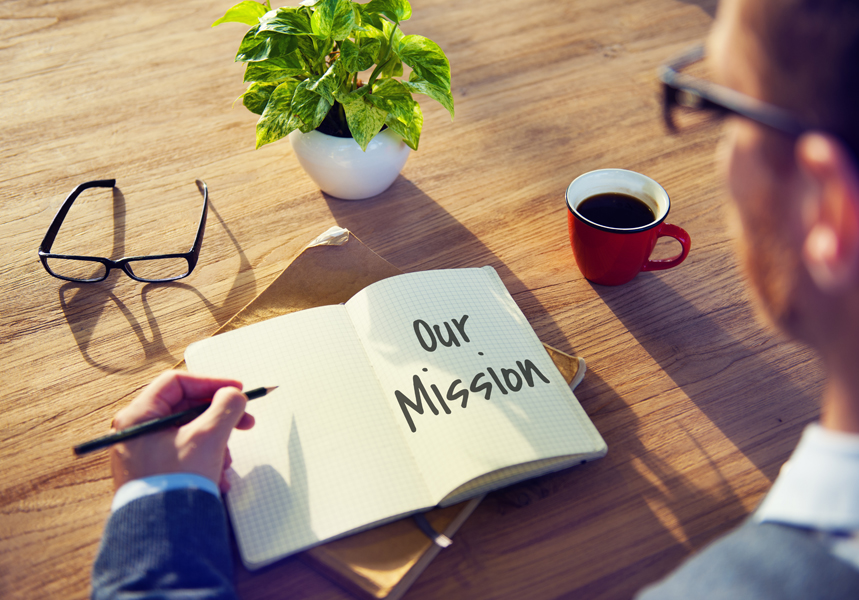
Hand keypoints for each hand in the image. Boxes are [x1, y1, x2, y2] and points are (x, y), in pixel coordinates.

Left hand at [109, 370, 255, 492]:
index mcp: (138, 417)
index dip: (210, 383)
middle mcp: (136, 432)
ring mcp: (144, 453)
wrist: (163, 533)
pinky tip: (218, 475)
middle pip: (186, 408)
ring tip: (225, 461)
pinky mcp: (154, 472)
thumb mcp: (208, 436)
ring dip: (215, 441)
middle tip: (244, 422)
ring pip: (189, 432)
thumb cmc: (174, 483)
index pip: (177, 382)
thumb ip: (226, 407)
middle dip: (218, 417)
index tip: (235, 391)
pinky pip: (185, 453)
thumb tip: (233, 395)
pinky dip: (206, 458)